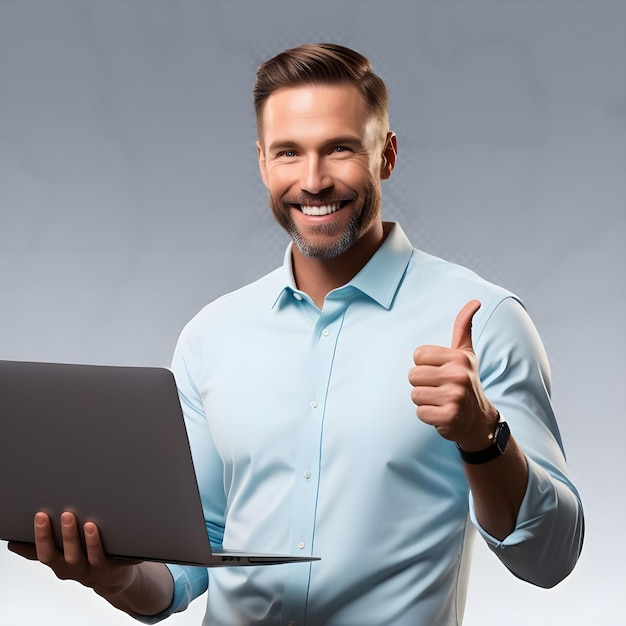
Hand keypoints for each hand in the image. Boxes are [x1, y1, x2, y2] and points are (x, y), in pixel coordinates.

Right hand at [8, 512, 139, 598]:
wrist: (114, 579)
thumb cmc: (87, 558)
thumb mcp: (64, 554)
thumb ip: (46, 546)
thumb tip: (14, 543)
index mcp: (58, 562)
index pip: (42, 551)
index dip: (37, 536)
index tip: (37, 515)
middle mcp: (69, 569)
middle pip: (53, 555)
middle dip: (46, 535)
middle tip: (44, 514)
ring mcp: (86, 570)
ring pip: (74, 557)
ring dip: (70, 537)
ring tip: (68, 516)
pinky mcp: (105, 569)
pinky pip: (98, 557)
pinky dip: (93, 543)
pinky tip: (93, 527)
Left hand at [408, 300, 498, 449]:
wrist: (478, 420)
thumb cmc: (466, 382)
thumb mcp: (466, 354)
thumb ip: (463, 327)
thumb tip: (475, 301)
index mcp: (458, 358)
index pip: (418, 356)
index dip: (425, 365)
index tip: (440, 371)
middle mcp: (458, 376)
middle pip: (413, 375)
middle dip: (422, 384)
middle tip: (440, 388)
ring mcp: (454, 397)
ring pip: (415, 394)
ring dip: (424, 400)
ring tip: (441, 400)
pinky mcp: (448, 417)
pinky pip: (420, 412)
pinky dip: (427, 415)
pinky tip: (442, 413)